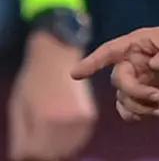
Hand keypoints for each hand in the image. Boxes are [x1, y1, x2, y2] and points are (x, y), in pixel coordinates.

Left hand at [8, 31, 97, 160]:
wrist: (57, 58)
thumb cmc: (31, 82)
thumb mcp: (17, 109)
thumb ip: (20, 137)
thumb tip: (25, 158)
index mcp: (47, 119)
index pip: (36, 154)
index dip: (28, 152)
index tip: (25, 144)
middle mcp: (69, 121)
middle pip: (53, 155)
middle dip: (42, 150)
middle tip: (35, 136)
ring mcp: (82, 120)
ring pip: (66, 150)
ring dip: (55, 147)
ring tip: (46, 130)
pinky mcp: (89, 117)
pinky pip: (76, 140)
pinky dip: (67, 140)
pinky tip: (58, 128)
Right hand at [69, 26, 158, 121]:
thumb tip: (155, 65)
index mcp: (140, 43)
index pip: (111, 51)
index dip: (93, 61)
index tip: (76, 74)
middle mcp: (134, 61)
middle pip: (119, 80)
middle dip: (134, 92)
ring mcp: (139, 79)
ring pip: (123, 98)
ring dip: (138, 107)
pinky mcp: (146, 94)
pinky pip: (130, 108)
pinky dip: (140, 115)